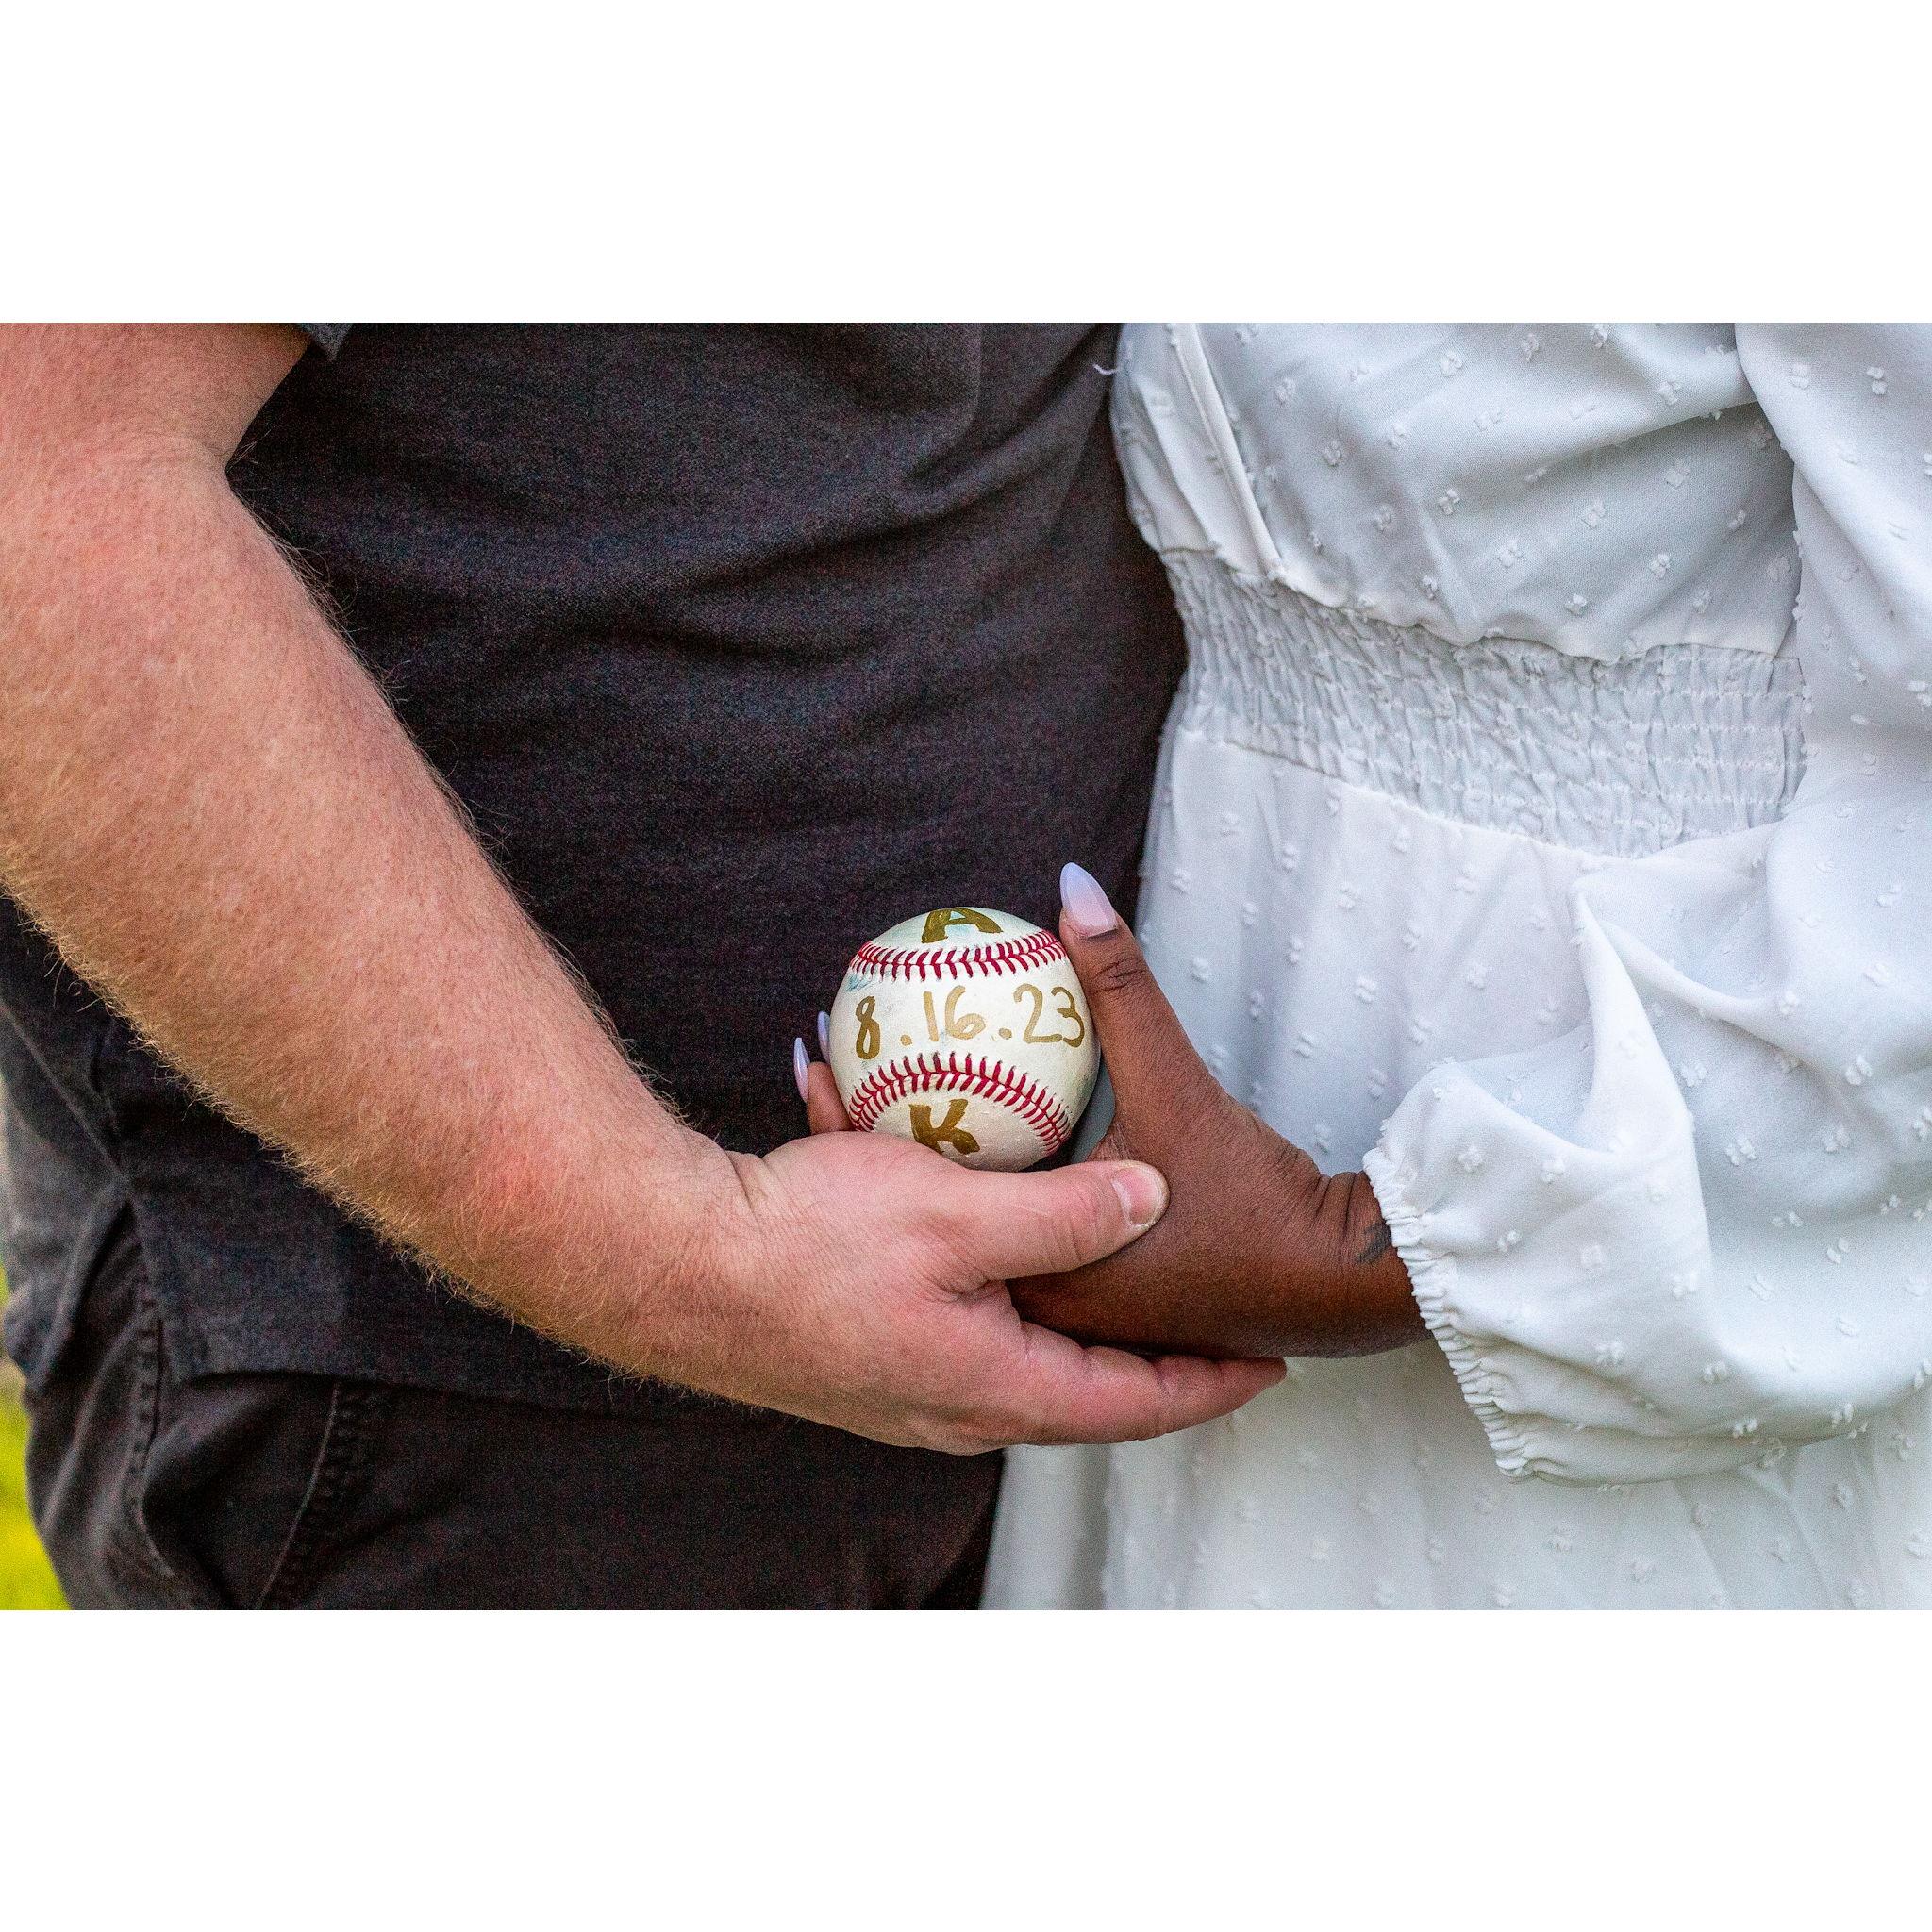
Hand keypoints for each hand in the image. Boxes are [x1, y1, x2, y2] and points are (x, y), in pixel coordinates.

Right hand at [657, 1102, 1284, 1452]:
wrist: (675, 1267)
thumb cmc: (809, 1243)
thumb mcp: (956, 1211)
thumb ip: (1067, 1212)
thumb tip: (1154, 1200)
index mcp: (999, 1389)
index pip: (1141, 1404)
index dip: (1212, 1382)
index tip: (1269, 1359)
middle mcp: (960, 1408)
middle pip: (1088, 1389)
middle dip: (1155, 1355)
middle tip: (1211, 1316)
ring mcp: (911, 1388)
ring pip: (1022, 1349)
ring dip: (1071, 1307)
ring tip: (1116, 1259)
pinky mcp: (870, 1351)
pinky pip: (958, 1317)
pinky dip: (989, 1273)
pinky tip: (977, 1208)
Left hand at [801, 868, 1423, 1362]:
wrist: (1339, 1279)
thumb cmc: (1251, 1201)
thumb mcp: (1173, 1091)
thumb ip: (1119, 992)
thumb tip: (1071, 886)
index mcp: (1040, 1273)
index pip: (917, 1191)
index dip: (857, 1149)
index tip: (812, 1098)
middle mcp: (1040, 1304)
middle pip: (939, 1218)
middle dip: (870, 1154)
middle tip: (820, 1089)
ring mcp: (1072, 1310)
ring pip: (970, 1231)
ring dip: (914, 1171)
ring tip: (854, 1099)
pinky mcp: (1104, 1299)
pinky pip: (1011, 1234)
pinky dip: (975, 1184)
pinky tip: (951, 1122)